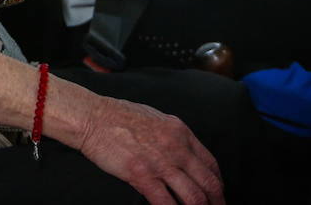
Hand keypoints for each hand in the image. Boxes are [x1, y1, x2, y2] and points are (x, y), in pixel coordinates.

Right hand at [76, 95, 224, 204]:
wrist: (93, 117)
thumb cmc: (118, 115)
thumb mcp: (155, 117)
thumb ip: (172, 135)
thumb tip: (181, 150)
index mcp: (180, 132)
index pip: (211, 164)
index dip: (218, 183)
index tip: (216, 194)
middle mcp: (176, 148)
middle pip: (208, 183)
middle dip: (216, 202)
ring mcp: (160, 163)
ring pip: (194, 197)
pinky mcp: (142, 175)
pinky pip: (166, 203)